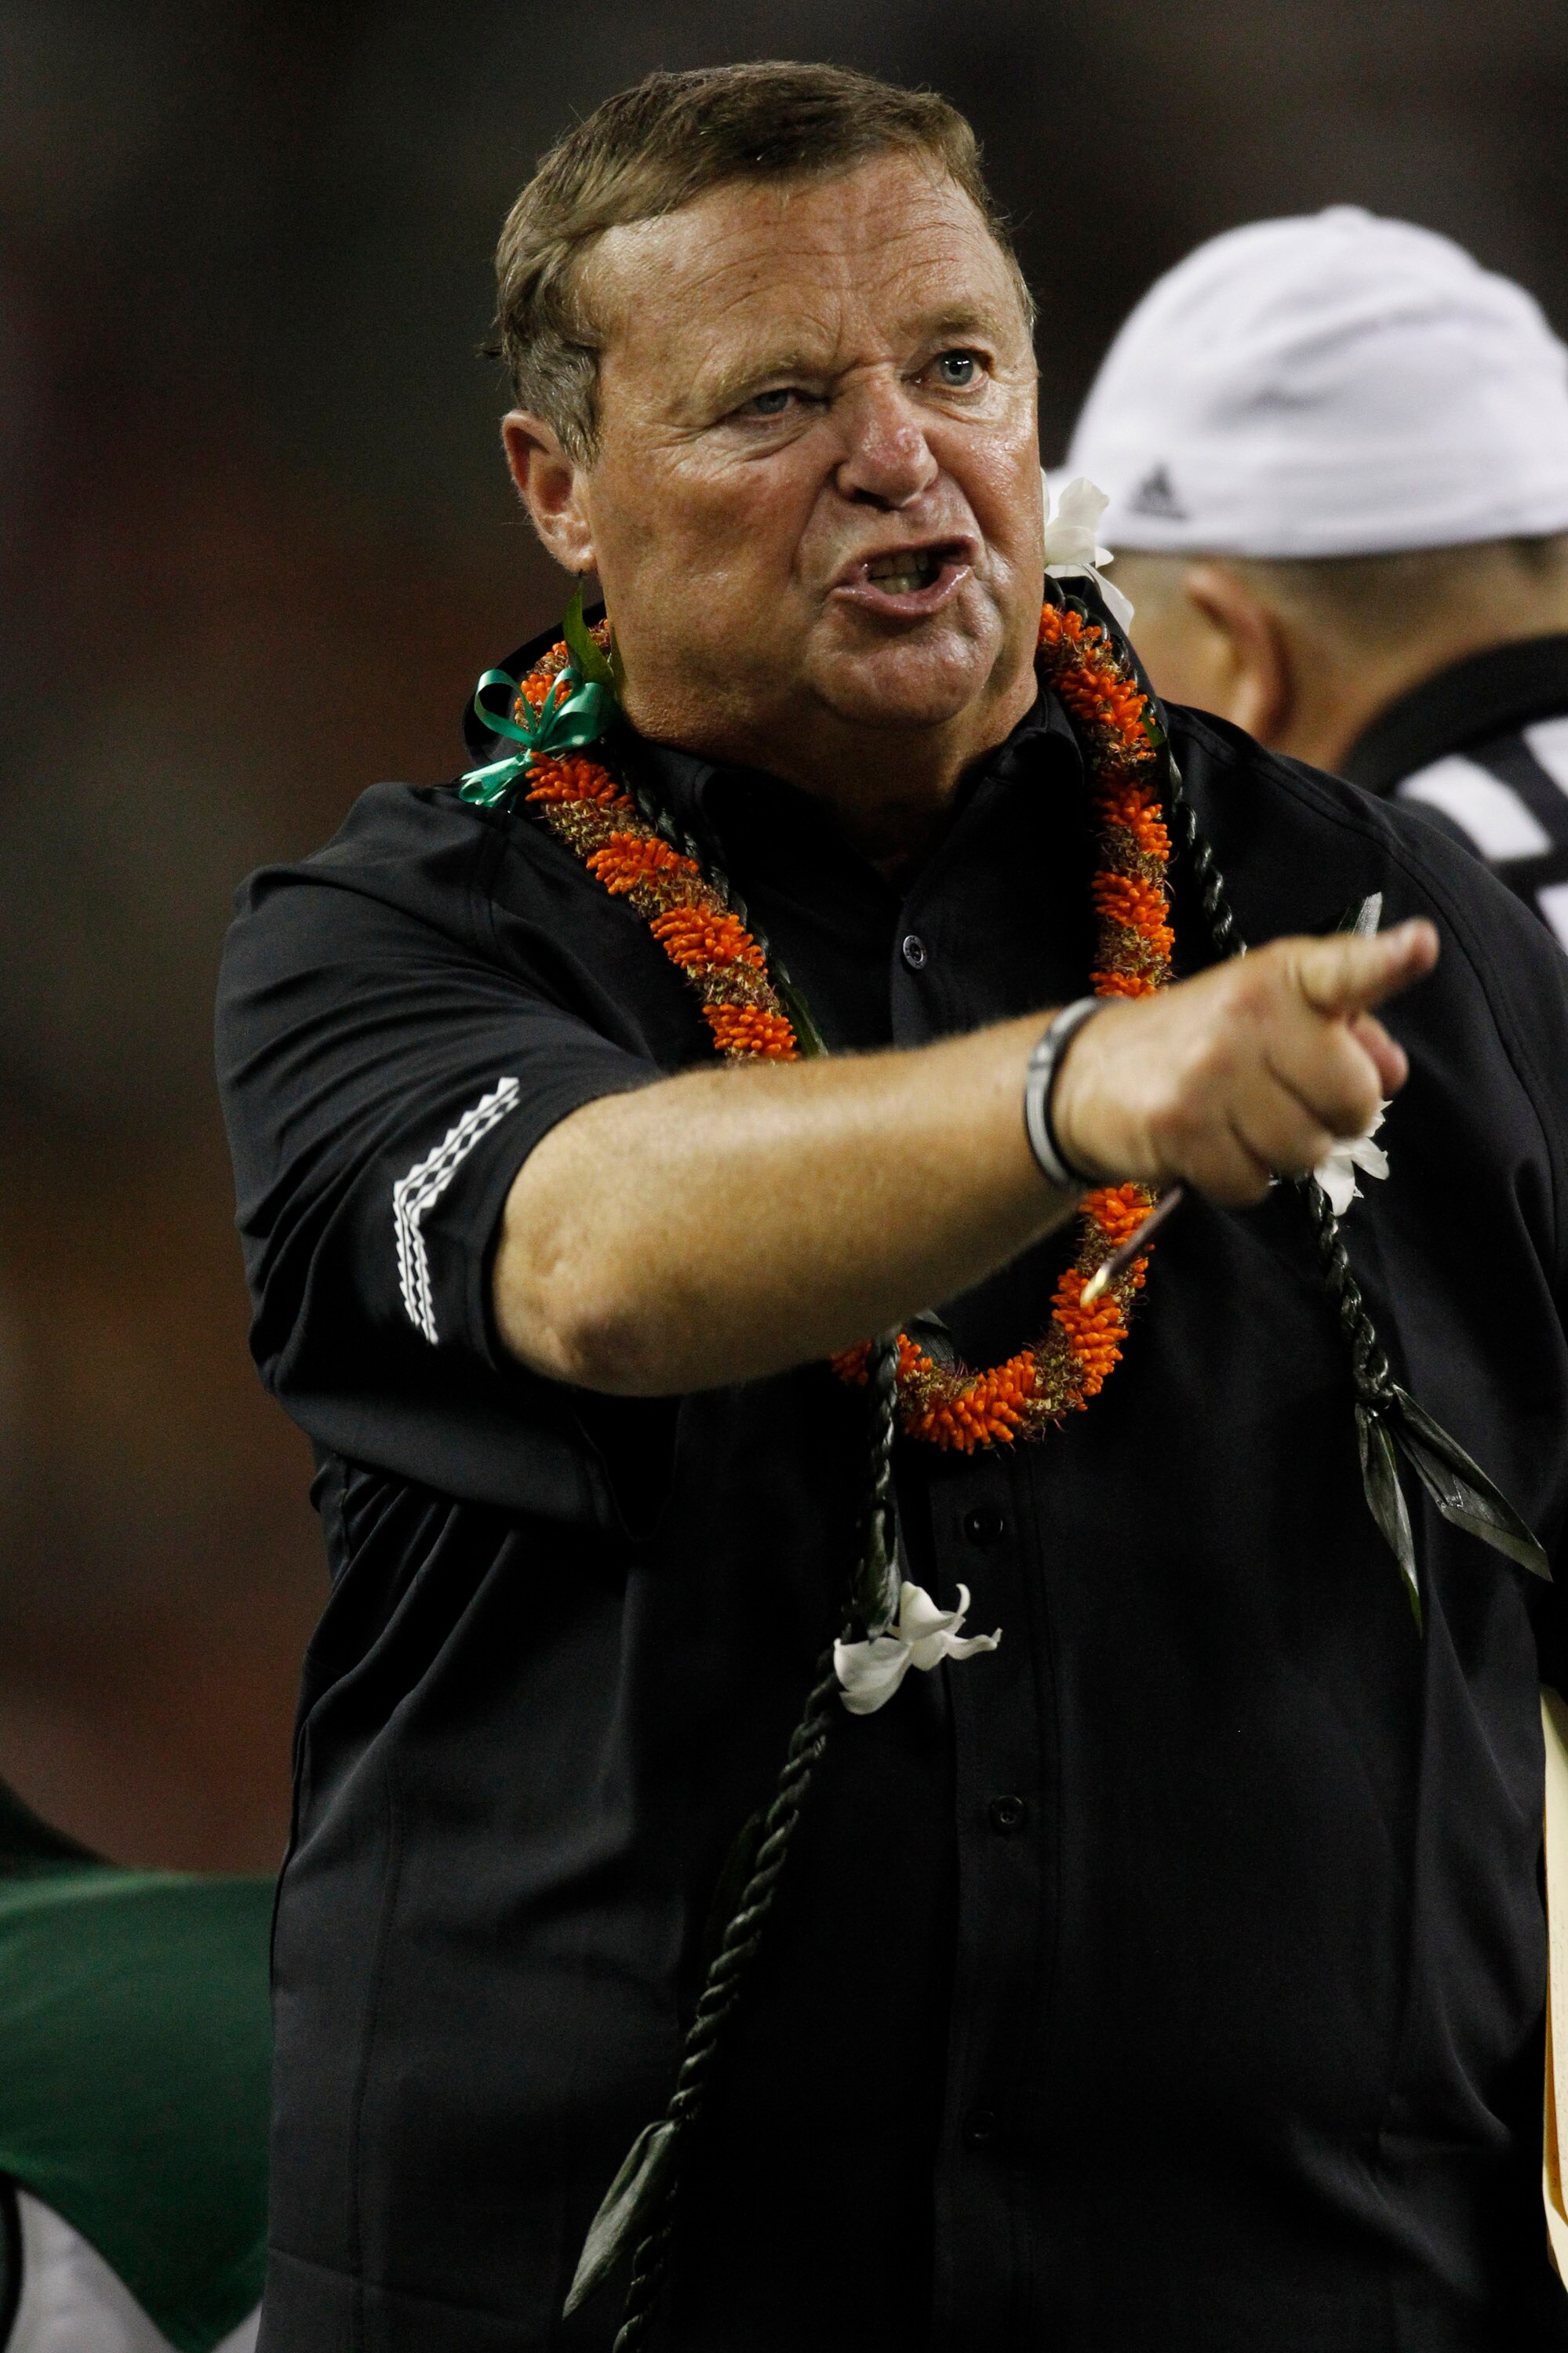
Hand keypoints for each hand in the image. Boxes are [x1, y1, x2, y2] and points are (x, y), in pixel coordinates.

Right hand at [1050, 920, 1439, 1204]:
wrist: (1086, 1073)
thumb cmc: (1201, 1043)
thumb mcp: (1271, 1014)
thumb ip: (1343, 1031)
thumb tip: (1391, 1072)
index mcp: (1281, 976)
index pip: (1344, 972)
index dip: (1387, 961)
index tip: (1421, 946)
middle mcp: (1248, 1014)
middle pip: (1353, 1099)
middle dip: (1337, 1119)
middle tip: (1294, 1105)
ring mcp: (1212, 1070)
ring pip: (1305, 1152)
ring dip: (1284, 1155)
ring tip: (1244, 1125)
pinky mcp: (1180, 1126)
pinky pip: (1254, 1185)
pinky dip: (1241, 1182)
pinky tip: (1213, 1149)